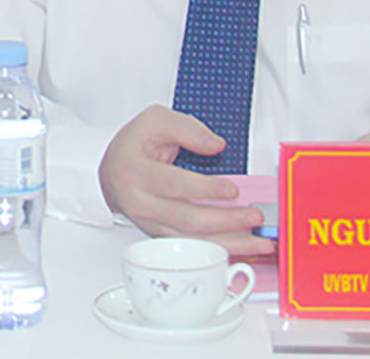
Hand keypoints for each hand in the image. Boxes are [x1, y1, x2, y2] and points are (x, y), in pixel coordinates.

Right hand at [97, 106, 273, 255]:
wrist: (112, 169)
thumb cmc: (134, 145)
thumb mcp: (155, 120)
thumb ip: (187, 128)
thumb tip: (216, 145)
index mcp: (134, 172)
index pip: (173, 184)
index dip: (204, 190)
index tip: (232, 190)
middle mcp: (139, 203)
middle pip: (186, 218)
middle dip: (225, 220)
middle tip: (254, 216)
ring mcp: (149, 223)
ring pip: (191, 241)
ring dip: (228, 244)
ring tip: (257, 243)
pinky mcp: (159, 236)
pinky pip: (190, 247)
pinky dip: (217, 250)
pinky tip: (240, 249)